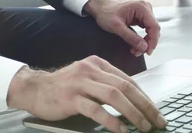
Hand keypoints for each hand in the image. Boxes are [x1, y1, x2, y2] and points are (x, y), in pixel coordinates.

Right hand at [7, 56, 166, 132]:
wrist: (34, 89)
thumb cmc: (62, 87)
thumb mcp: (86, 79)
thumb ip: (105, 85)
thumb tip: (132, 103)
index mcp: (97, 64)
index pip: (128, 80)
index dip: (145, 97)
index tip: (156, 112)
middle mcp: (90, 70)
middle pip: (125, 87)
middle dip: (145, 106)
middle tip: (157, 121)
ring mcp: (80, 82)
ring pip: (114, 96)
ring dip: (133, 113)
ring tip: (144, 127)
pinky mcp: (71, 97)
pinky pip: (96, 109)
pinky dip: (112, 120)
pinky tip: (121, 130)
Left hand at [84, 0, 159, 56]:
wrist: (98, 6)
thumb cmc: (105, 12)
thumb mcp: (116, 27)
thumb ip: (131, 37)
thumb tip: (144, 47)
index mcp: (141, 7)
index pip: (155, 27)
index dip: (153, 41)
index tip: (147, 52)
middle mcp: (145, 7)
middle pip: (153, 29)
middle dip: (147, 43)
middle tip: (137, 52)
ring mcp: (143, 11)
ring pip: (150, 30)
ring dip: (144, 42)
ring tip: (134, 50)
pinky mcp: (140, 15)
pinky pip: (145, 28)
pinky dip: (141, 37)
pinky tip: (135, 44)